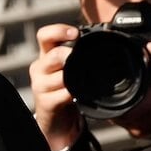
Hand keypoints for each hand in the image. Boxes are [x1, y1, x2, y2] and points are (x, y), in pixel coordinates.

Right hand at [29, 24, 83, 150]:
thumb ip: (79, 54)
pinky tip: (77, 95)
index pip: (45, 35)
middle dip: (68, 54)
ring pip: (58, 75)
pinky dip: (72, 94)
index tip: (76, 34)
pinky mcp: (45, 102)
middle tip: (78, 57)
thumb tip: (109, 36)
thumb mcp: (70, 68)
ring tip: (80, 80)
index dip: (58, 31)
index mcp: (47, 55)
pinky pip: (62, 94)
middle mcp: (40, 68)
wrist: (57, 119)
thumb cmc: (66, 88)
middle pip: (52, 54)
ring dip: (72, 77)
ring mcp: (40, 85)